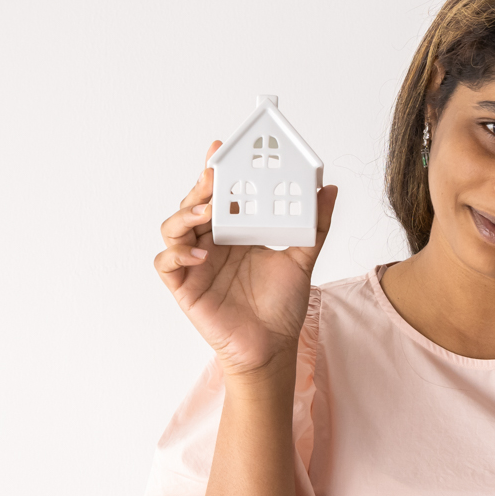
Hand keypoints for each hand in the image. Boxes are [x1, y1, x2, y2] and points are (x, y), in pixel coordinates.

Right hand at [155, 140, 338, 377]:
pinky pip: (166, 263)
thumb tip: (327, 189)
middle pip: (192, 204)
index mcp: (234, 231)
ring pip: (173, 227)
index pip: (219, 194)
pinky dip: (177, 254)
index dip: (214, 171)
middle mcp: (211, 243)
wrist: (272, 347)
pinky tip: (200, 255)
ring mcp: (194, 263)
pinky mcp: (184, 287)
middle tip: (212, 176)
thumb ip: (314, 224)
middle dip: (198, 187)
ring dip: (184, 215)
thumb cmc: (281, 305)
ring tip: (205, 213)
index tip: (219, 148)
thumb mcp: (302, 258)